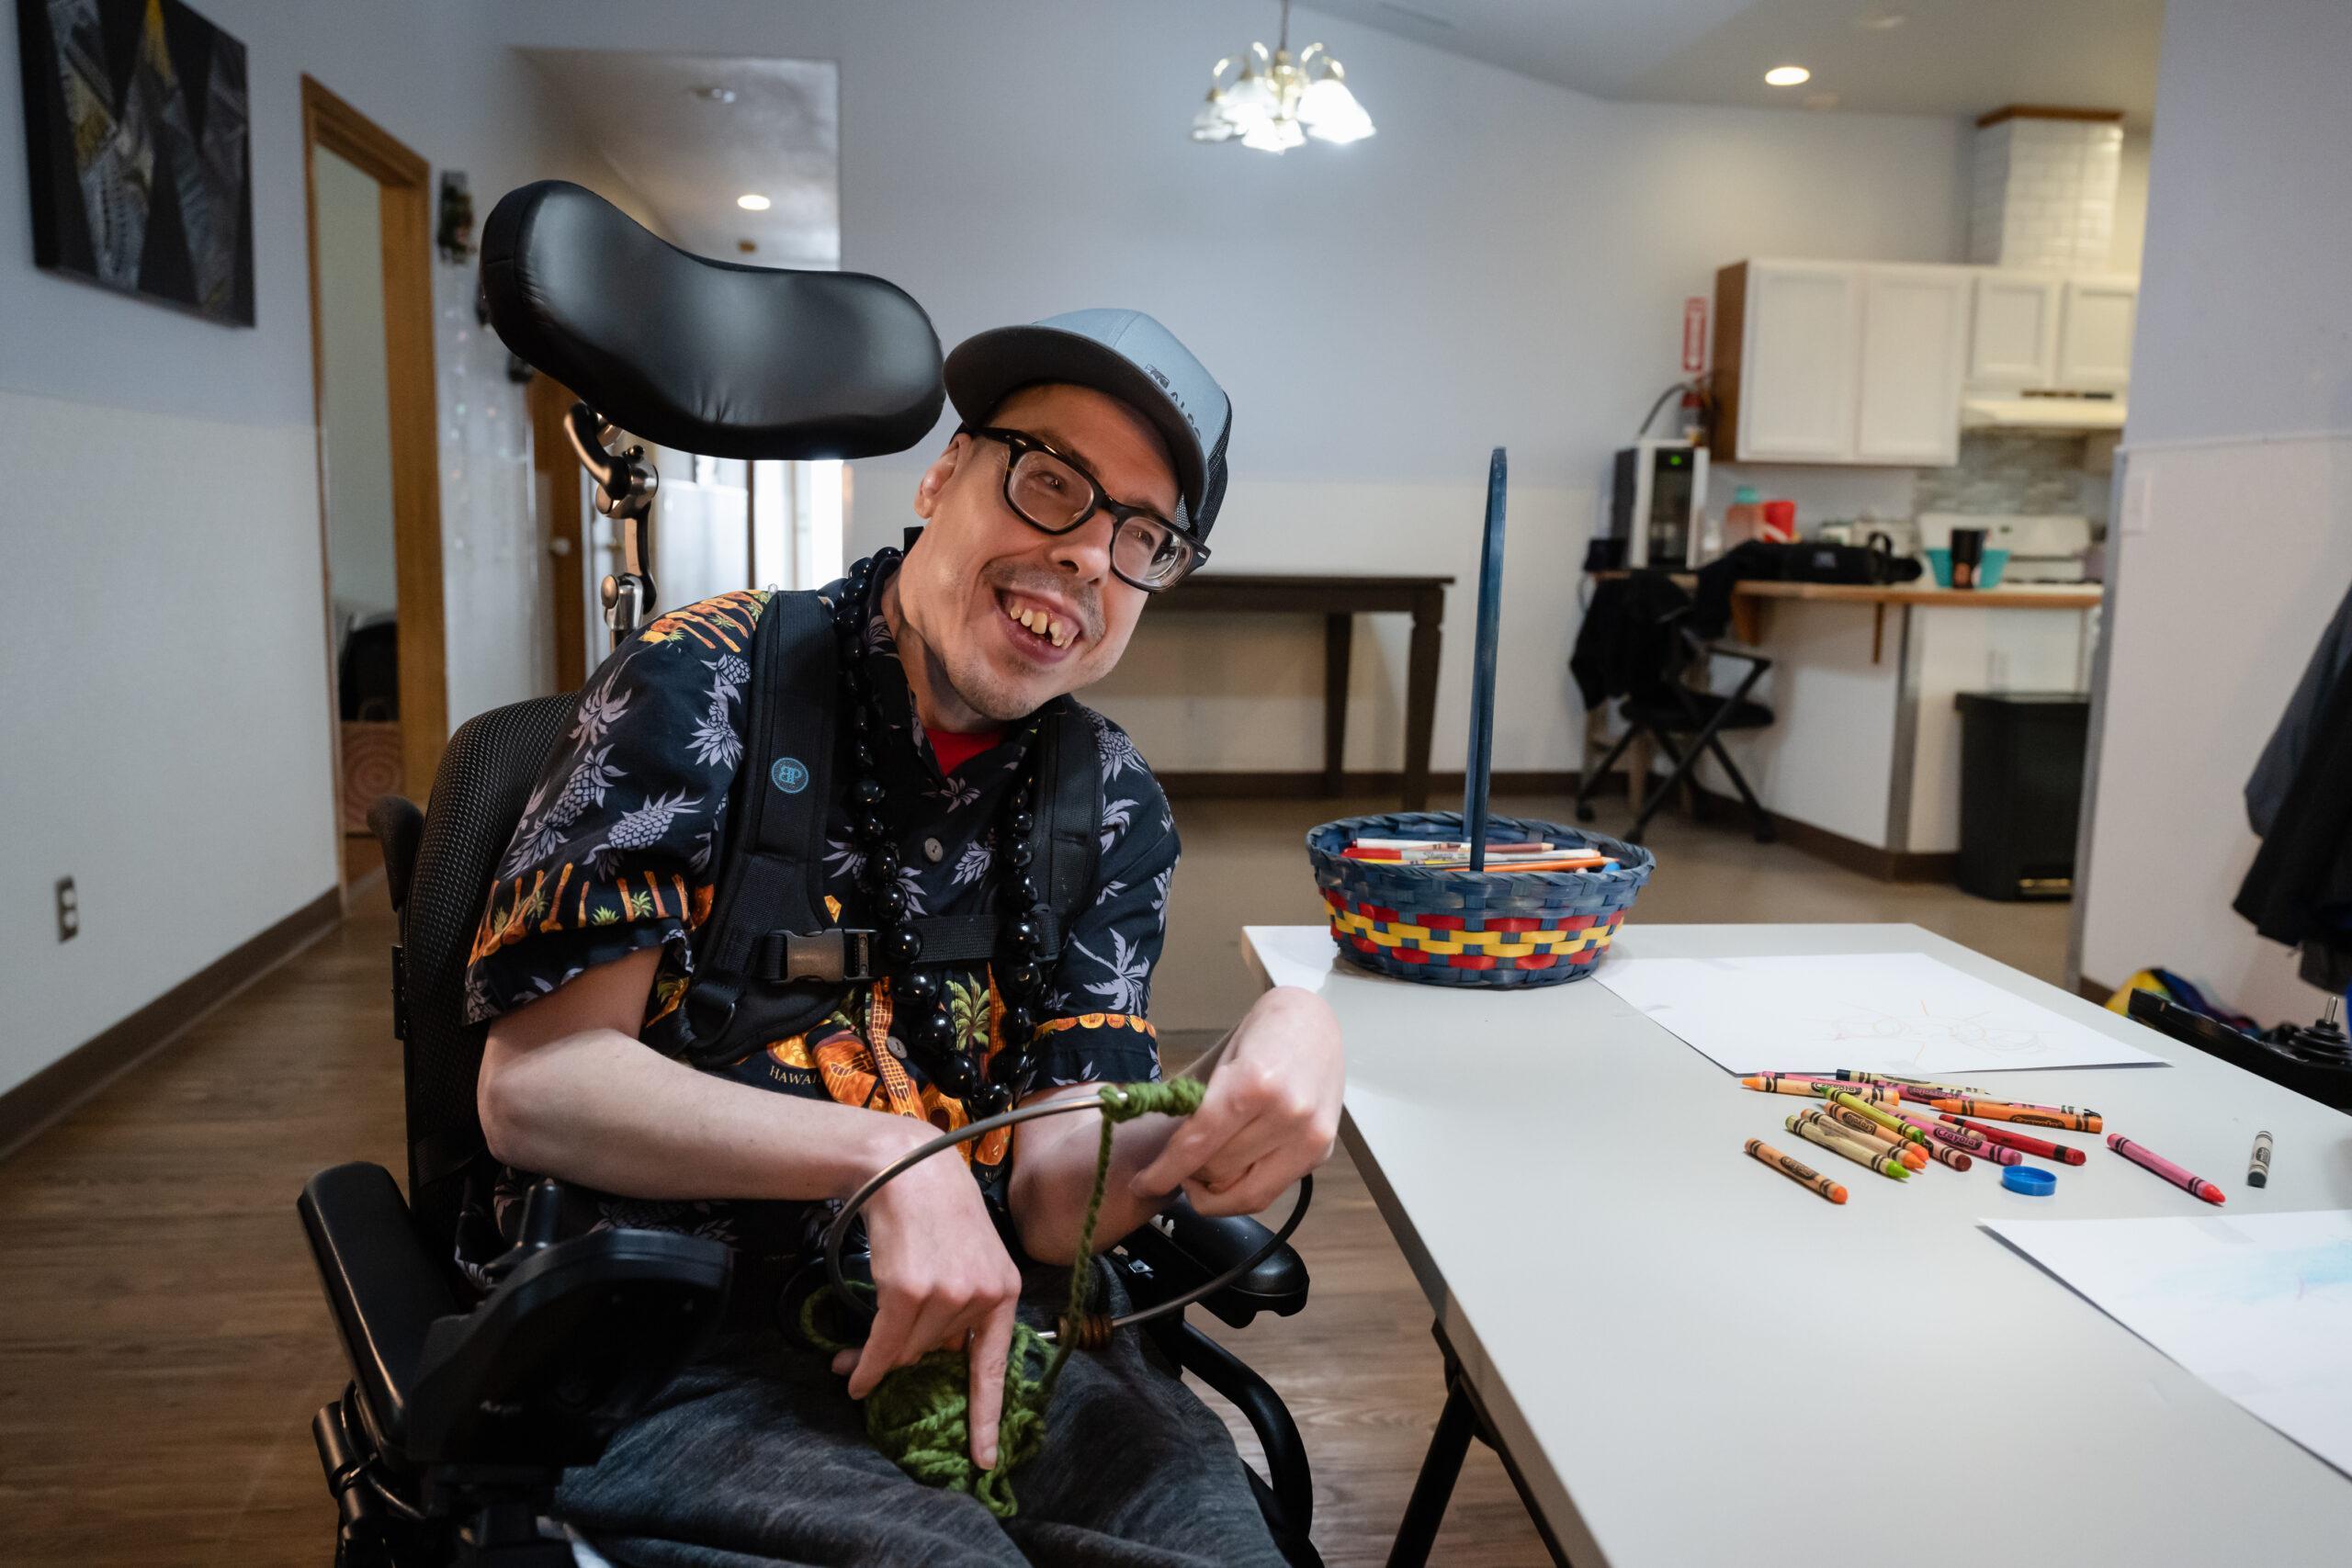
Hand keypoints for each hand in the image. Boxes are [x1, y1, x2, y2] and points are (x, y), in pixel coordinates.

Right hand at [832, 1129, 1023, 1468]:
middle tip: (877, 1359)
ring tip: (858, 1349)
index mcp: (1004, 1291)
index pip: (994, 1367)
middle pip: (936, 1354)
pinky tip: (852, 1377)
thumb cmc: (937, 1210)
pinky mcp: (909, 1292)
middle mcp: (981, 1296)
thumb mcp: (969, 1256)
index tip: (985, 1460)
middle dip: (906, 1358)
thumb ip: (959, 1308)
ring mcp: (946, 1295)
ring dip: (882, 1354)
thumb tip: (922, 1360)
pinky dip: (866, 1366)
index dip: (986, 1417)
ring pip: (908, 1350)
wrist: (907, 1167)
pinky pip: (884, 1347)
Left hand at [1127, 986, 1343, 1217]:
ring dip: (1215, 1189)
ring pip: (1245, 1194)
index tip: (1142, 1184)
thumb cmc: (1262, 1036)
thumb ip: (1196, 1109)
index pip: (1197, 1144)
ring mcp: (1310, 1138)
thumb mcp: (1221, 1063)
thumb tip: (1160, 1155)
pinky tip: (1232, 1172)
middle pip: (1218, 1172)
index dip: (1164, 1172)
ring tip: (1204, 1170)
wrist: (1319, 1022)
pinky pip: (1270, 1193)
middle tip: (1177, 1166)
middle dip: (1189, 1175)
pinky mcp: (1322, 1154)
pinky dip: (1242, 1190)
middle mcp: (1287, 1115)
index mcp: (1254, 1085)